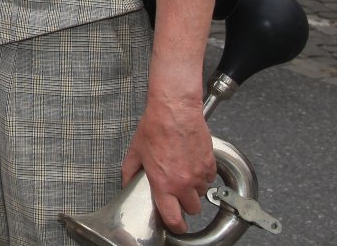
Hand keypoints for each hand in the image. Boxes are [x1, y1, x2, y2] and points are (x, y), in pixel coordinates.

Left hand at [120, 96, 215, 233]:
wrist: (175, 110)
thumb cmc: (155, 127)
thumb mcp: (135, 151)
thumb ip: (130, 172)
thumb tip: (126, 184)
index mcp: (163, 183)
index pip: (173, 218)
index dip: (176, 226)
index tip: (176, 226)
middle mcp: (183, 182)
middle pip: (192, 209)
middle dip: (185, 205)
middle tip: (178, 194)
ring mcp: (198, 174)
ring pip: (202, 194)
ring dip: (194, 189)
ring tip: (183, 174)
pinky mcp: (210, 164)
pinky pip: (209, 179)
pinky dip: (203, 176)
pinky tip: (192, 164)